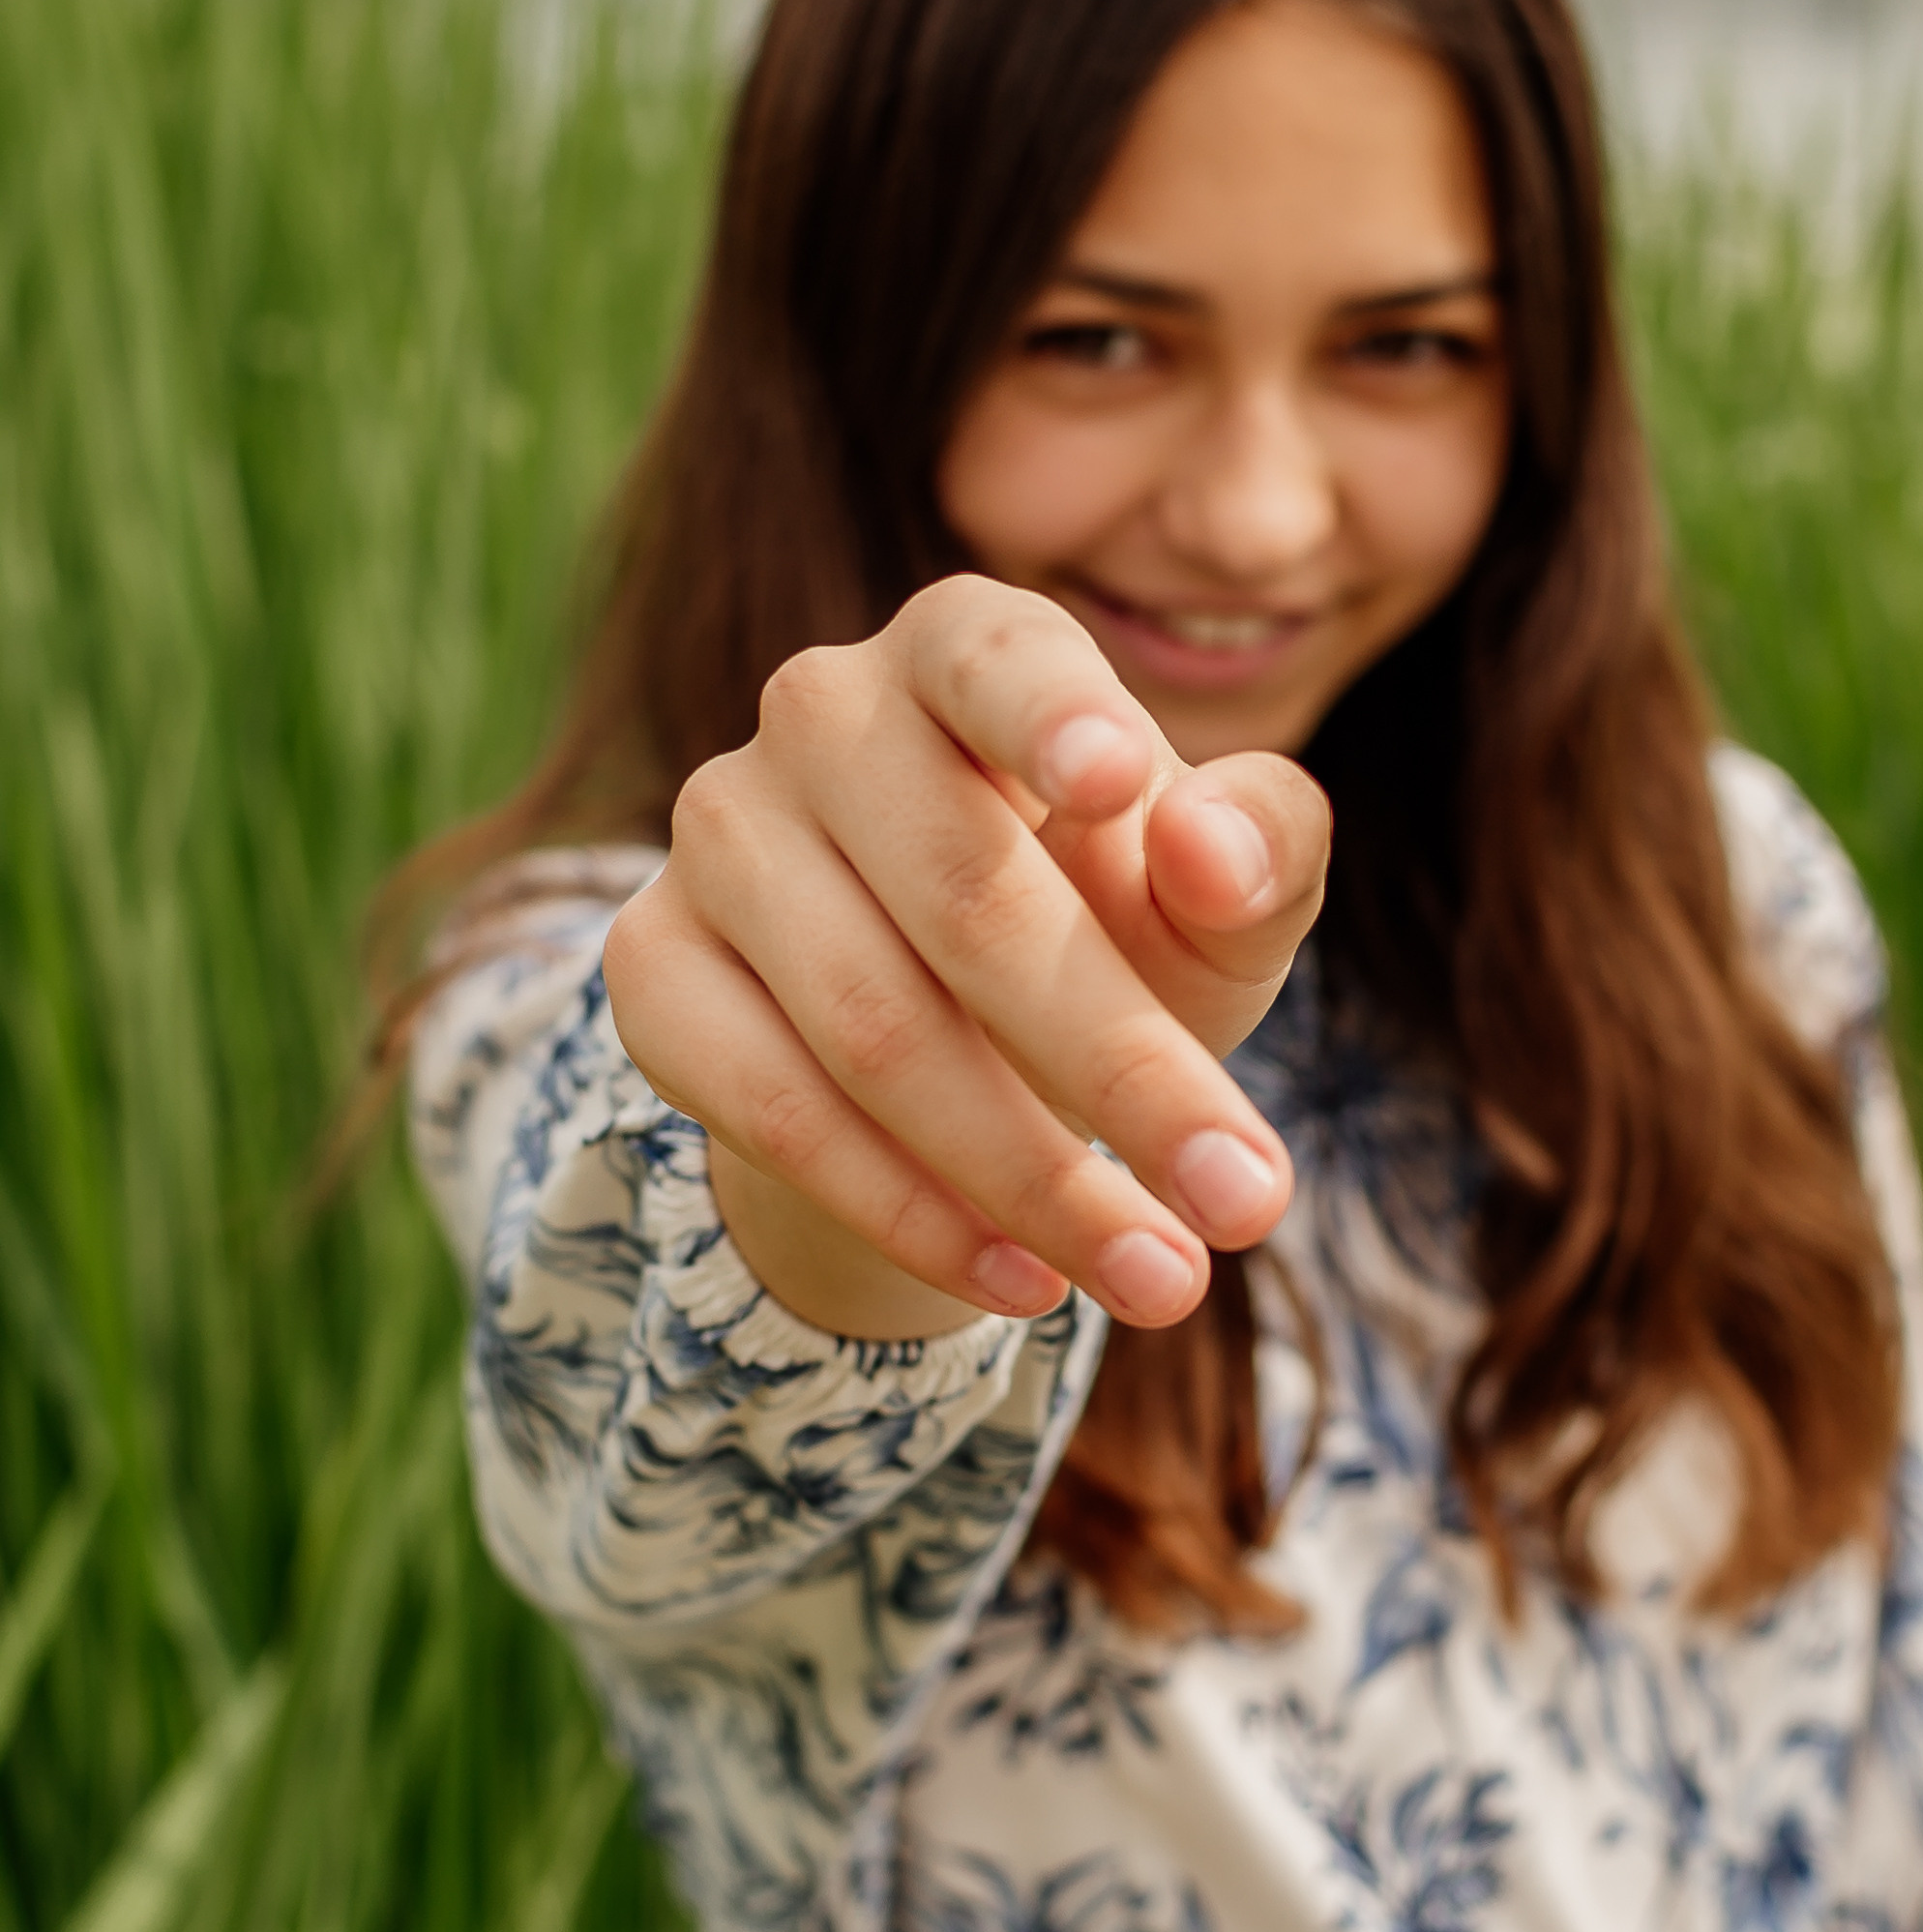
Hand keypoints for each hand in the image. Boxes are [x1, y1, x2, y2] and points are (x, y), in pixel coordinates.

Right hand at [604, 576, 1331, 1339]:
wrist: (951, 1037)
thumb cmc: (1114, 928)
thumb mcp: (1218, 903)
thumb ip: (1261, 854)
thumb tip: (1210, 851)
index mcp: (966, 650)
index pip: (998, 658)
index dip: (1050, 716)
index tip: (1115, 782)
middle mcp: (820, 713)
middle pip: (966, 899)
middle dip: (1122, 1071)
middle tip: (1247, 1206)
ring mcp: (716, 835)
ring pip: (874, 1029)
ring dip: (1032, 1177)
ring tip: (1161, 1279)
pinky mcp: (651, 967)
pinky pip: (776, 1110)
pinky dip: (910, 1214)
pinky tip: (1021, 1281)